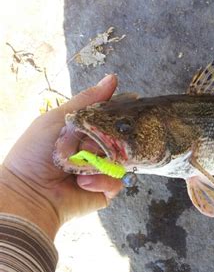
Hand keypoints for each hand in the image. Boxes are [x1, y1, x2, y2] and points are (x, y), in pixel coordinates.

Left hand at [0, 75, 122, 238]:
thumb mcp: (58, 119)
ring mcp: (102, 170)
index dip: (119, 114)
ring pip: (121, 160)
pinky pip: (117, 181)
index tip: (127, 110)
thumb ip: (86, 101)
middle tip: (88, 145)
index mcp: (85, 132)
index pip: (111, 119)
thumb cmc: (34, 154)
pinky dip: (100, 181)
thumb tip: (112, 79)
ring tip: (79, 167)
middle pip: (120, 138)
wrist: (28, 193)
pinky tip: (82, 182)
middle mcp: (96, 150)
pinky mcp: (106, 190)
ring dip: (100, 162)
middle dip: (107, 140)